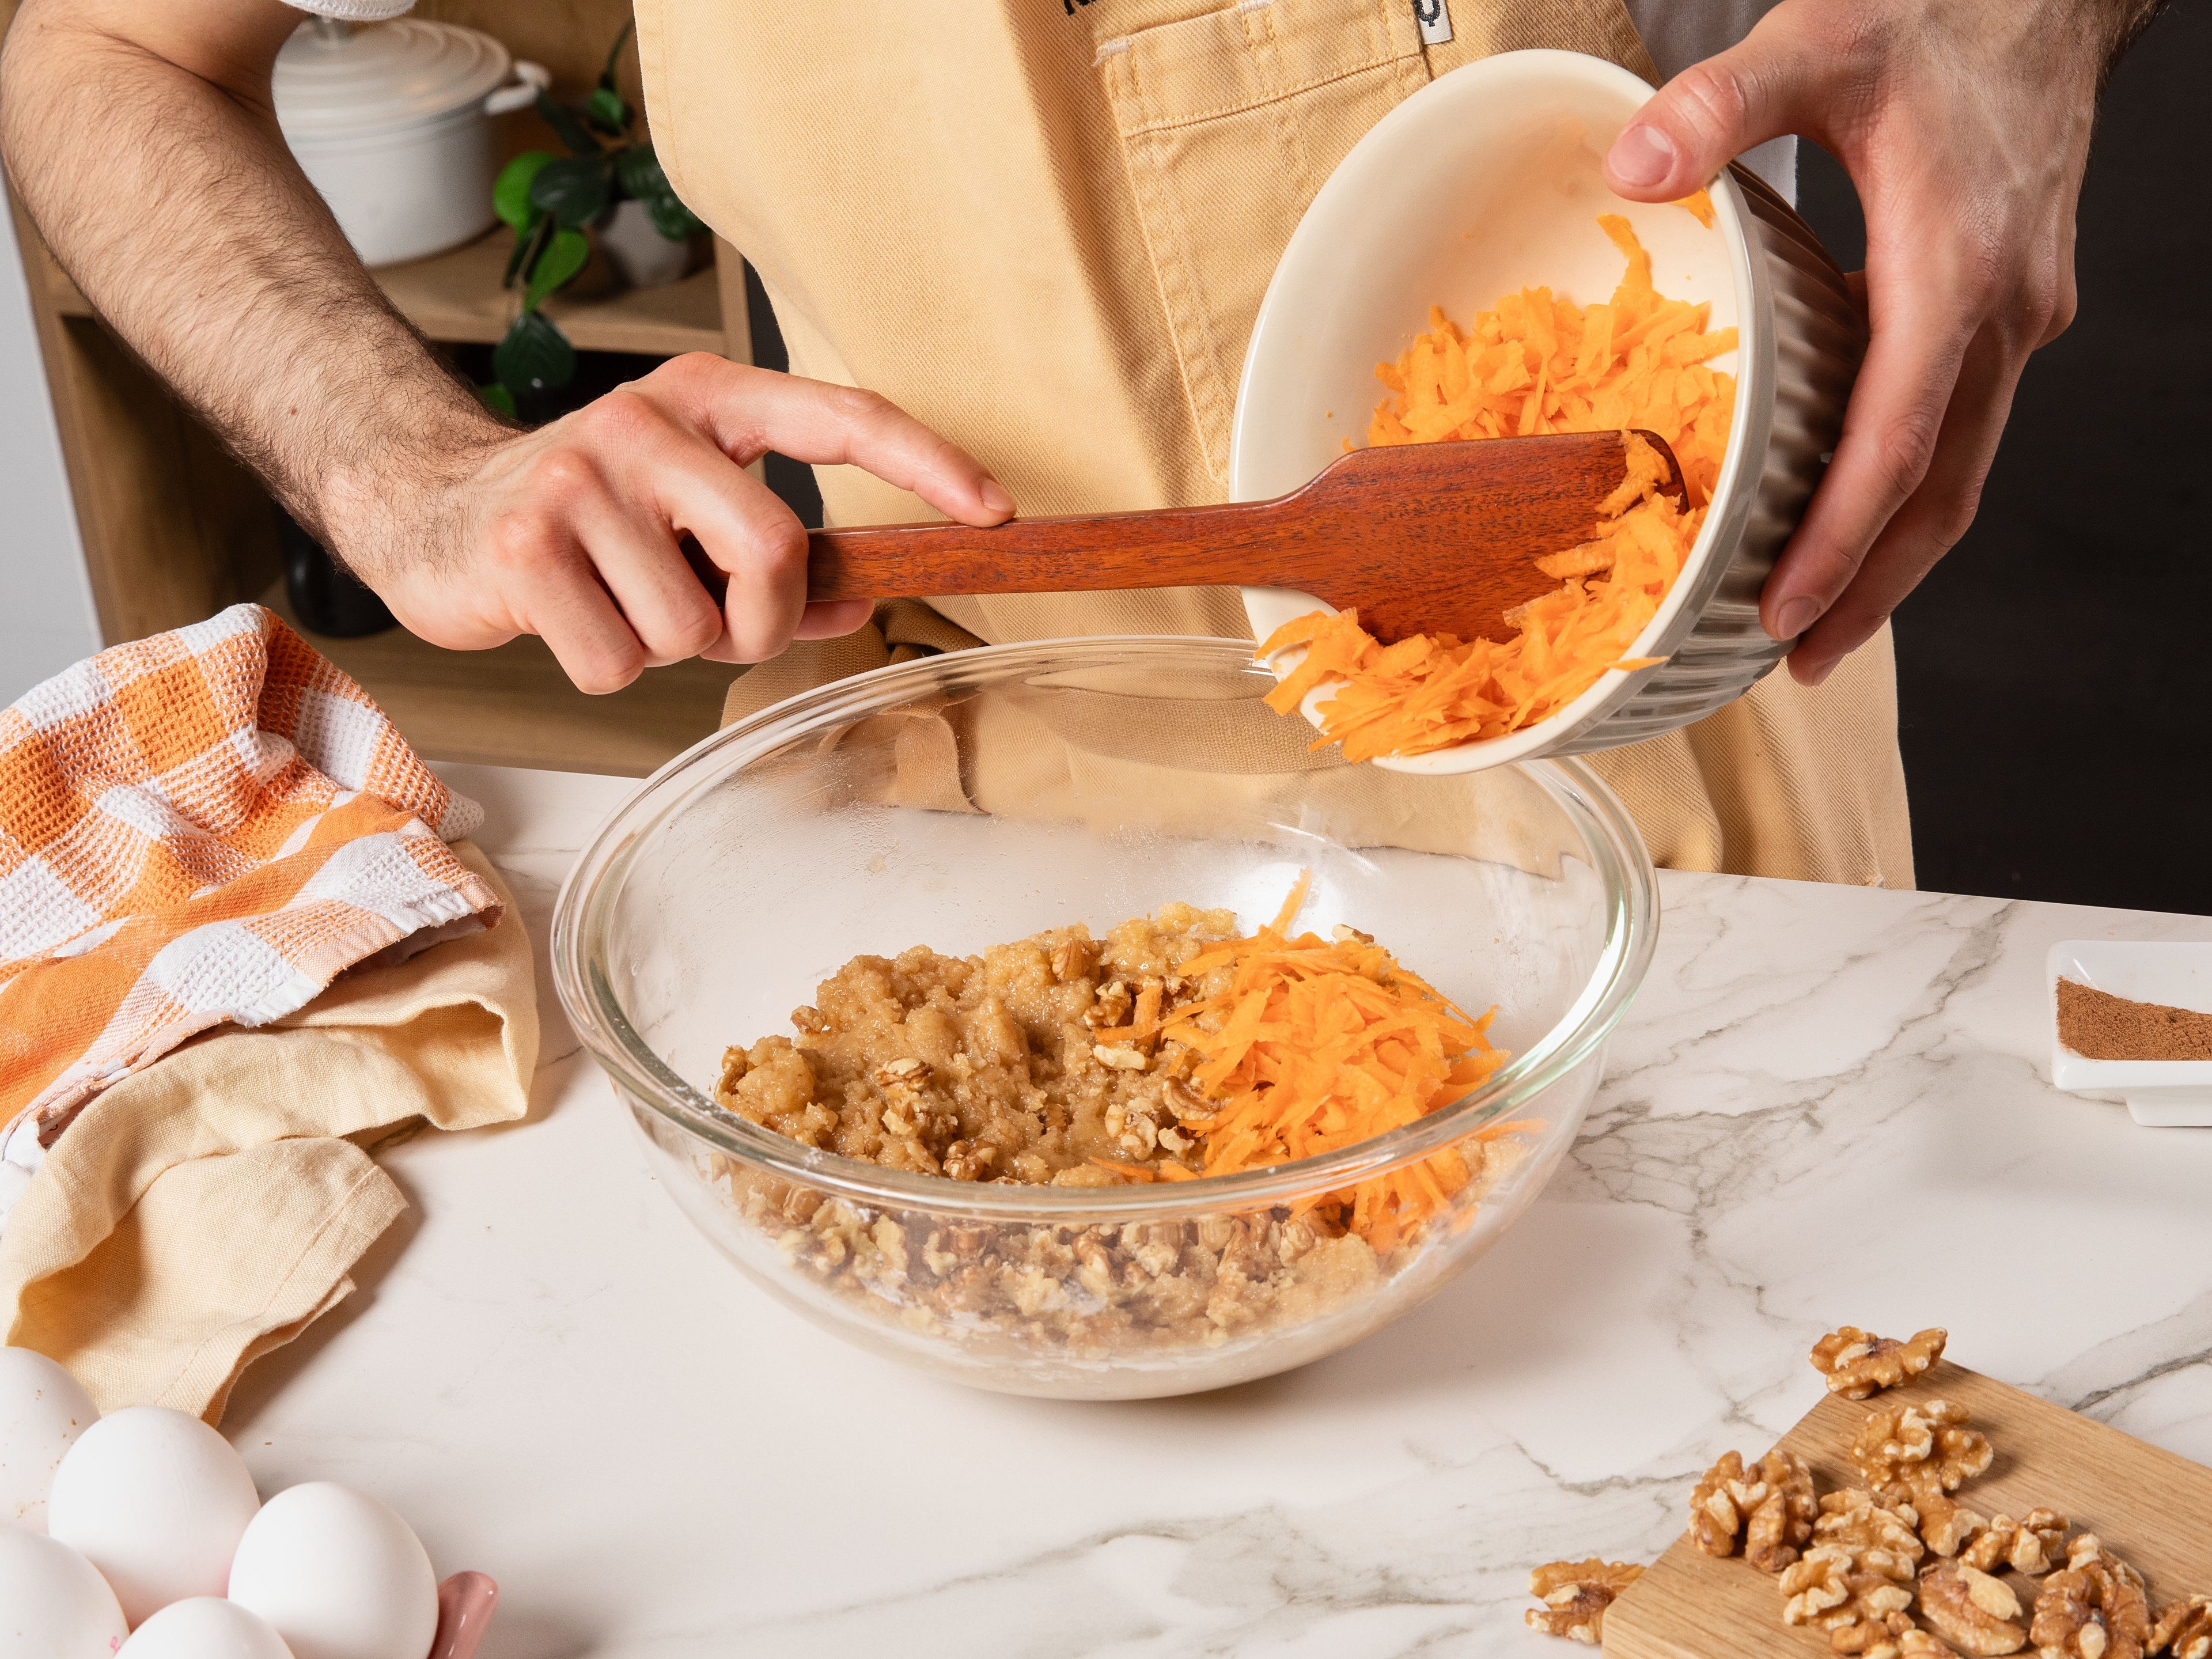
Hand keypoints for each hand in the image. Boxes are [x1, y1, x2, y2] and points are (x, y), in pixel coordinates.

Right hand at [329, 354, 1013, 692]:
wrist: (425, 509)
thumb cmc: (582, 519)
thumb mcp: (688, 515)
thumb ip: (780, 559)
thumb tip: (864, 603)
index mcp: (706, 399)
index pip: (841, 416)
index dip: (927, 463)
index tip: (994, 511)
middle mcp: (645, 422)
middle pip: (774, 549)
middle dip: (762, 621)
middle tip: (717, 626)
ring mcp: (579, 480)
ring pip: (690, 625)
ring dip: (664, 648)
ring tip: (616, 604)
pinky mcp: (523, 549)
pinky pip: (616, 662)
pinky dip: (604, 669)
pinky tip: (567, 620)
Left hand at [1601, 0, 2152, 684]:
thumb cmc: (1942, 14)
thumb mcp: (1821, 37)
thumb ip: (1724, 103)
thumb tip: (1638, 168)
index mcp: (1955, 263)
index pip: (1898, 438)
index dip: (1841, 538)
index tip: (1787, 610)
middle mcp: (2001, 309)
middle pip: (1942, 490)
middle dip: (1872, 589)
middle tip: (1801, 662)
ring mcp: (2017, 316)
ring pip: (1960, 472)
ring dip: (1894, 558)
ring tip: (1823, 627)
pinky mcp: (2009, 309)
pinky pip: (1958, 428)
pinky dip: (1906, 491)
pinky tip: (1854, 522)